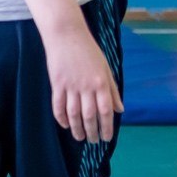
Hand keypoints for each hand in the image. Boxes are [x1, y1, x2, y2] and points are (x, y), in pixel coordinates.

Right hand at [44, 23, 122, 143]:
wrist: (66, 34)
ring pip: (73, 114)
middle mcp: (87, 87)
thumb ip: (112, 90)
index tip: (106, 138)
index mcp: (101, 83)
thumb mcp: (105, 68)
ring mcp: (70, 86)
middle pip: (89, 116)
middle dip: (92, 132)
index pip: (105, 111)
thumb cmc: (88, 50)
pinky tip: (65, 125)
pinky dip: (61, 118)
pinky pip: (58, 105)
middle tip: (93, 141)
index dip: (106, 127)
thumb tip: (119, 109)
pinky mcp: (57, 84)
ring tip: (79, 137)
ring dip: (77, 129)